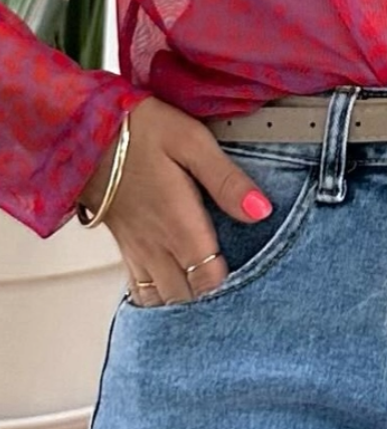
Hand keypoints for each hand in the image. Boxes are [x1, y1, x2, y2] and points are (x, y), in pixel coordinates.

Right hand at [77, 98, 273, 304]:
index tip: (249, 272)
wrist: (82, 129)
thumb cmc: (138, 130)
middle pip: (187, 297)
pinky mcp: (121, 243)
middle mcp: (156, 245)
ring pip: (161, 299)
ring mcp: (135, 248)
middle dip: (209, 296)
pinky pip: (137, 288)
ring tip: (203, 286)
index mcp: (178, 225)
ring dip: (183, 298)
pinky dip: (157, 295)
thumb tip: (261, 211)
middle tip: (230, 280)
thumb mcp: (191, 141)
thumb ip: (227, 180)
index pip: (210, 280)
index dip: (232, 284)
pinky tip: (171, 284)